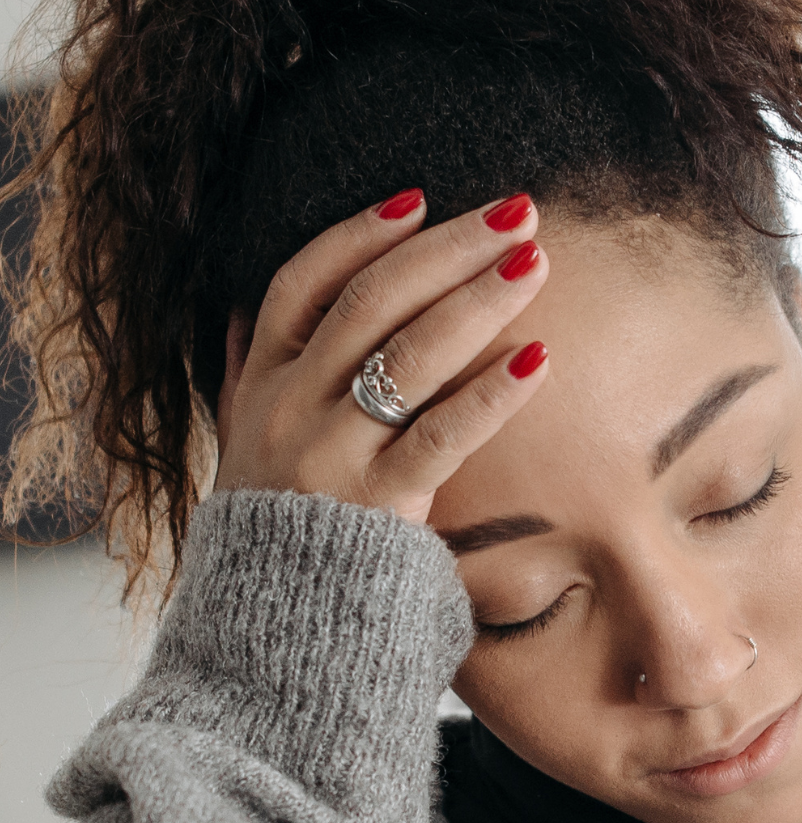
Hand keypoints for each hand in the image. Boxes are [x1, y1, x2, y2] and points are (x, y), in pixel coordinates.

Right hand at [211, 191, 556, 530]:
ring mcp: (330, 453)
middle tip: (515, 211)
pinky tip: (540, 357)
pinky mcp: (378, 502)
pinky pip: (444, 434)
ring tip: (537, 263)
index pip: (301, 284)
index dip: (358, 235)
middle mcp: (289, 407)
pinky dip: (494, 391)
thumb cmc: (282, 528)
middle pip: (370, 304)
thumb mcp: (243, 442)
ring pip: (410, 356)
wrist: (274, 625)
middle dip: (447, 249)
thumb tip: (241, 311)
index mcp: (260, 383)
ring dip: (480, 300)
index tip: (418, 197)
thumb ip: (247, 376)